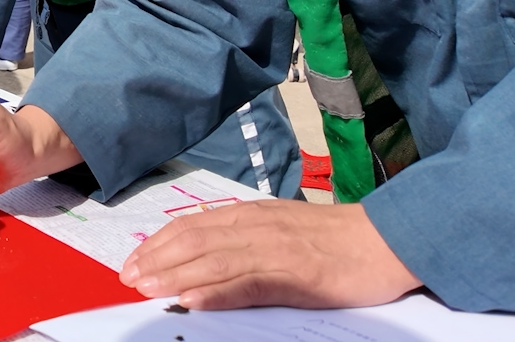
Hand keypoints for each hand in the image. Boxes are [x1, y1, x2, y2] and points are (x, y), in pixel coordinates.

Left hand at [118, 199, 420, 309]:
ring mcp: (273, 249)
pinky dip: (214, 293)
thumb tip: (209, 254)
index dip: (159, 243)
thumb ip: (246, 237)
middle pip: (193, 242)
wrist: (386, 240)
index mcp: (251, 214)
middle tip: (128, 279)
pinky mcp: (293, 275)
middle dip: (155, 261)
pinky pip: (245, 283)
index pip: (192, 225)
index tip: (135, 260)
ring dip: (173, 276)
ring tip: (146, 289)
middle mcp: (256, 226)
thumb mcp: (283, 227)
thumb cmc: (337, 238)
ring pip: (211, 261)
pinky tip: (191, 301)